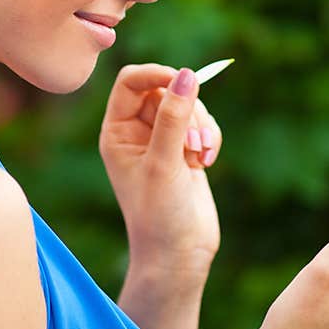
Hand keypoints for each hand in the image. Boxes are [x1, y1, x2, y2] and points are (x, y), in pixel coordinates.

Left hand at [98, 64, 223, 277]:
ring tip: (202, 155)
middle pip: (166, 91)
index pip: (131, 81)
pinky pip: (204, 124)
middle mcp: (137, 132)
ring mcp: (164, 141)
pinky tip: (207, 162)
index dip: (157, 74)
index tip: (184, 80)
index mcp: (117, 131)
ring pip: (189, 106)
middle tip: (192, 144)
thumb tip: (187, 75)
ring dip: (202, 126)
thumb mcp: (164, 163)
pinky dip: (211, 137)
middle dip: (187, 111)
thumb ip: (174, 117)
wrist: (179, 255)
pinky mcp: (187, 150)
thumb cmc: (159, 214)